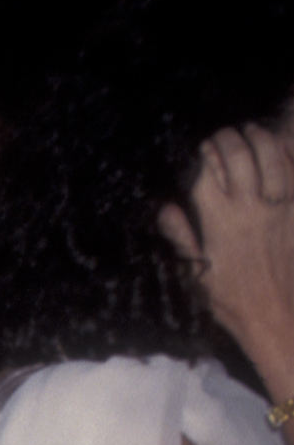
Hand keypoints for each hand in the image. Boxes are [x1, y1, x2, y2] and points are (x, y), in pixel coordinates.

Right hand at [160, 123, 293, 393]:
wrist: (273, 314)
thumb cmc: (230, 299)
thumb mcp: (196, 273)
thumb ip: (181, 237)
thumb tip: (164, 208)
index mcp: (219, 223)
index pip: (206, 172)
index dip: (200, 155)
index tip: (197, 152)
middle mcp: (248, 209)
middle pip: (236, 154)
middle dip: (226, 138)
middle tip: (220, 137)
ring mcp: (275, 207)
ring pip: (268, 154)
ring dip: (257, 137)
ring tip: (249, 130)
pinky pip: (292, 171)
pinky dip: (285, 153)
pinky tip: (277, 146)